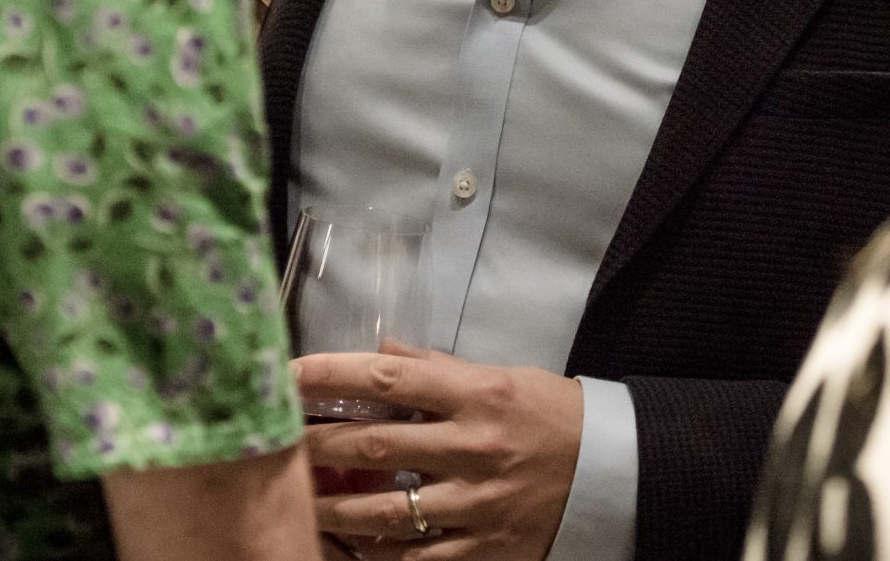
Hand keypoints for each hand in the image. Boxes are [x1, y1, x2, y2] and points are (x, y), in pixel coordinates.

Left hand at [296, 350, 583, 560]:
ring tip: (297, 501)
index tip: (290, 372)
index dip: (333, 373)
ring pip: (387, 510)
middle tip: (274, 440)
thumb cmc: (552, 416)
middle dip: (316, 442)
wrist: (615, 472)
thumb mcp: (501, 376)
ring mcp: (478, 503)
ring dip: (333, 506)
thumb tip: (380, 350)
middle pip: (375, 442)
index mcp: (478, 394)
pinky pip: (417, 558)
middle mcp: (475, 447)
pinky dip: (377, 552)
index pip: (390, 377)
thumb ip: (437, 367)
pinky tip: (349, 544)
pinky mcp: (485, 548)